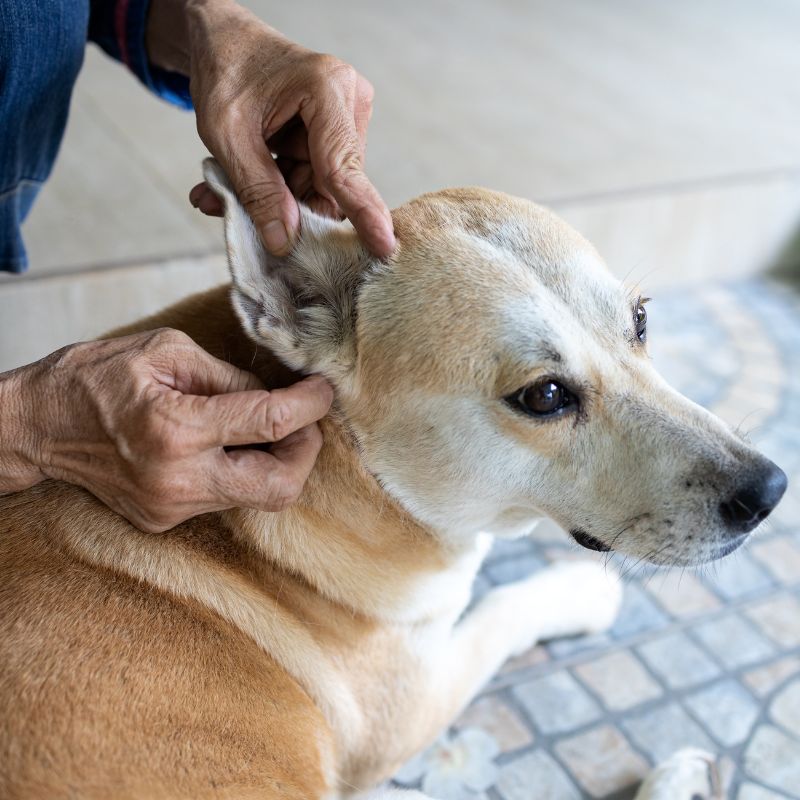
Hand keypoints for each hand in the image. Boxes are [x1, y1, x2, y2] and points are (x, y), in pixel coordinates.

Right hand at [0, 329, 332, 531]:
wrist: (36, 427)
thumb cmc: (94, 378)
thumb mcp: (165, 352)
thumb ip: (228, 376)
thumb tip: (274, 393)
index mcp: (177, 428)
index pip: (272, 423)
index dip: (311, 405)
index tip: (325, 390)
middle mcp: (178, 479)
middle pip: (280, 488)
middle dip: (305, 453)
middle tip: (302, 422)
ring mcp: (170, 507)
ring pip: (256, 498)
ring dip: (274, 462)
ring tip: (263, 427)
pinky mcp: (164, 519)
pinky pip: (224, 497)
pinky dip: (238, 471)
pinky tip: (223, 445)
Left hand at [175, 1, 394, 256]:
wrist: (226, 42)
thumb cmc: (225, 74)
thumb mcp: (226, 135)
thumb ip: (256, 189)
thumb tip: (284, 242)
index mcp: (325, 89)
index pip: (344, 167)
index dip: (361, 212)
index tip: (384, 247)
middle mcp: (349, 101)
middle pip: (331, 184)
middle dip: (288, 204)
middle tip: (235, 206)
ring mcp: (348, 117)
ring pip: (322, 186)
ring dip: (279, 196)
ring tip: (229, 188)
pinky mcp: (339, 132)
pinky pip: (317, 178)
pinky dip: (282, 185)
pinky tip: (251, 177)